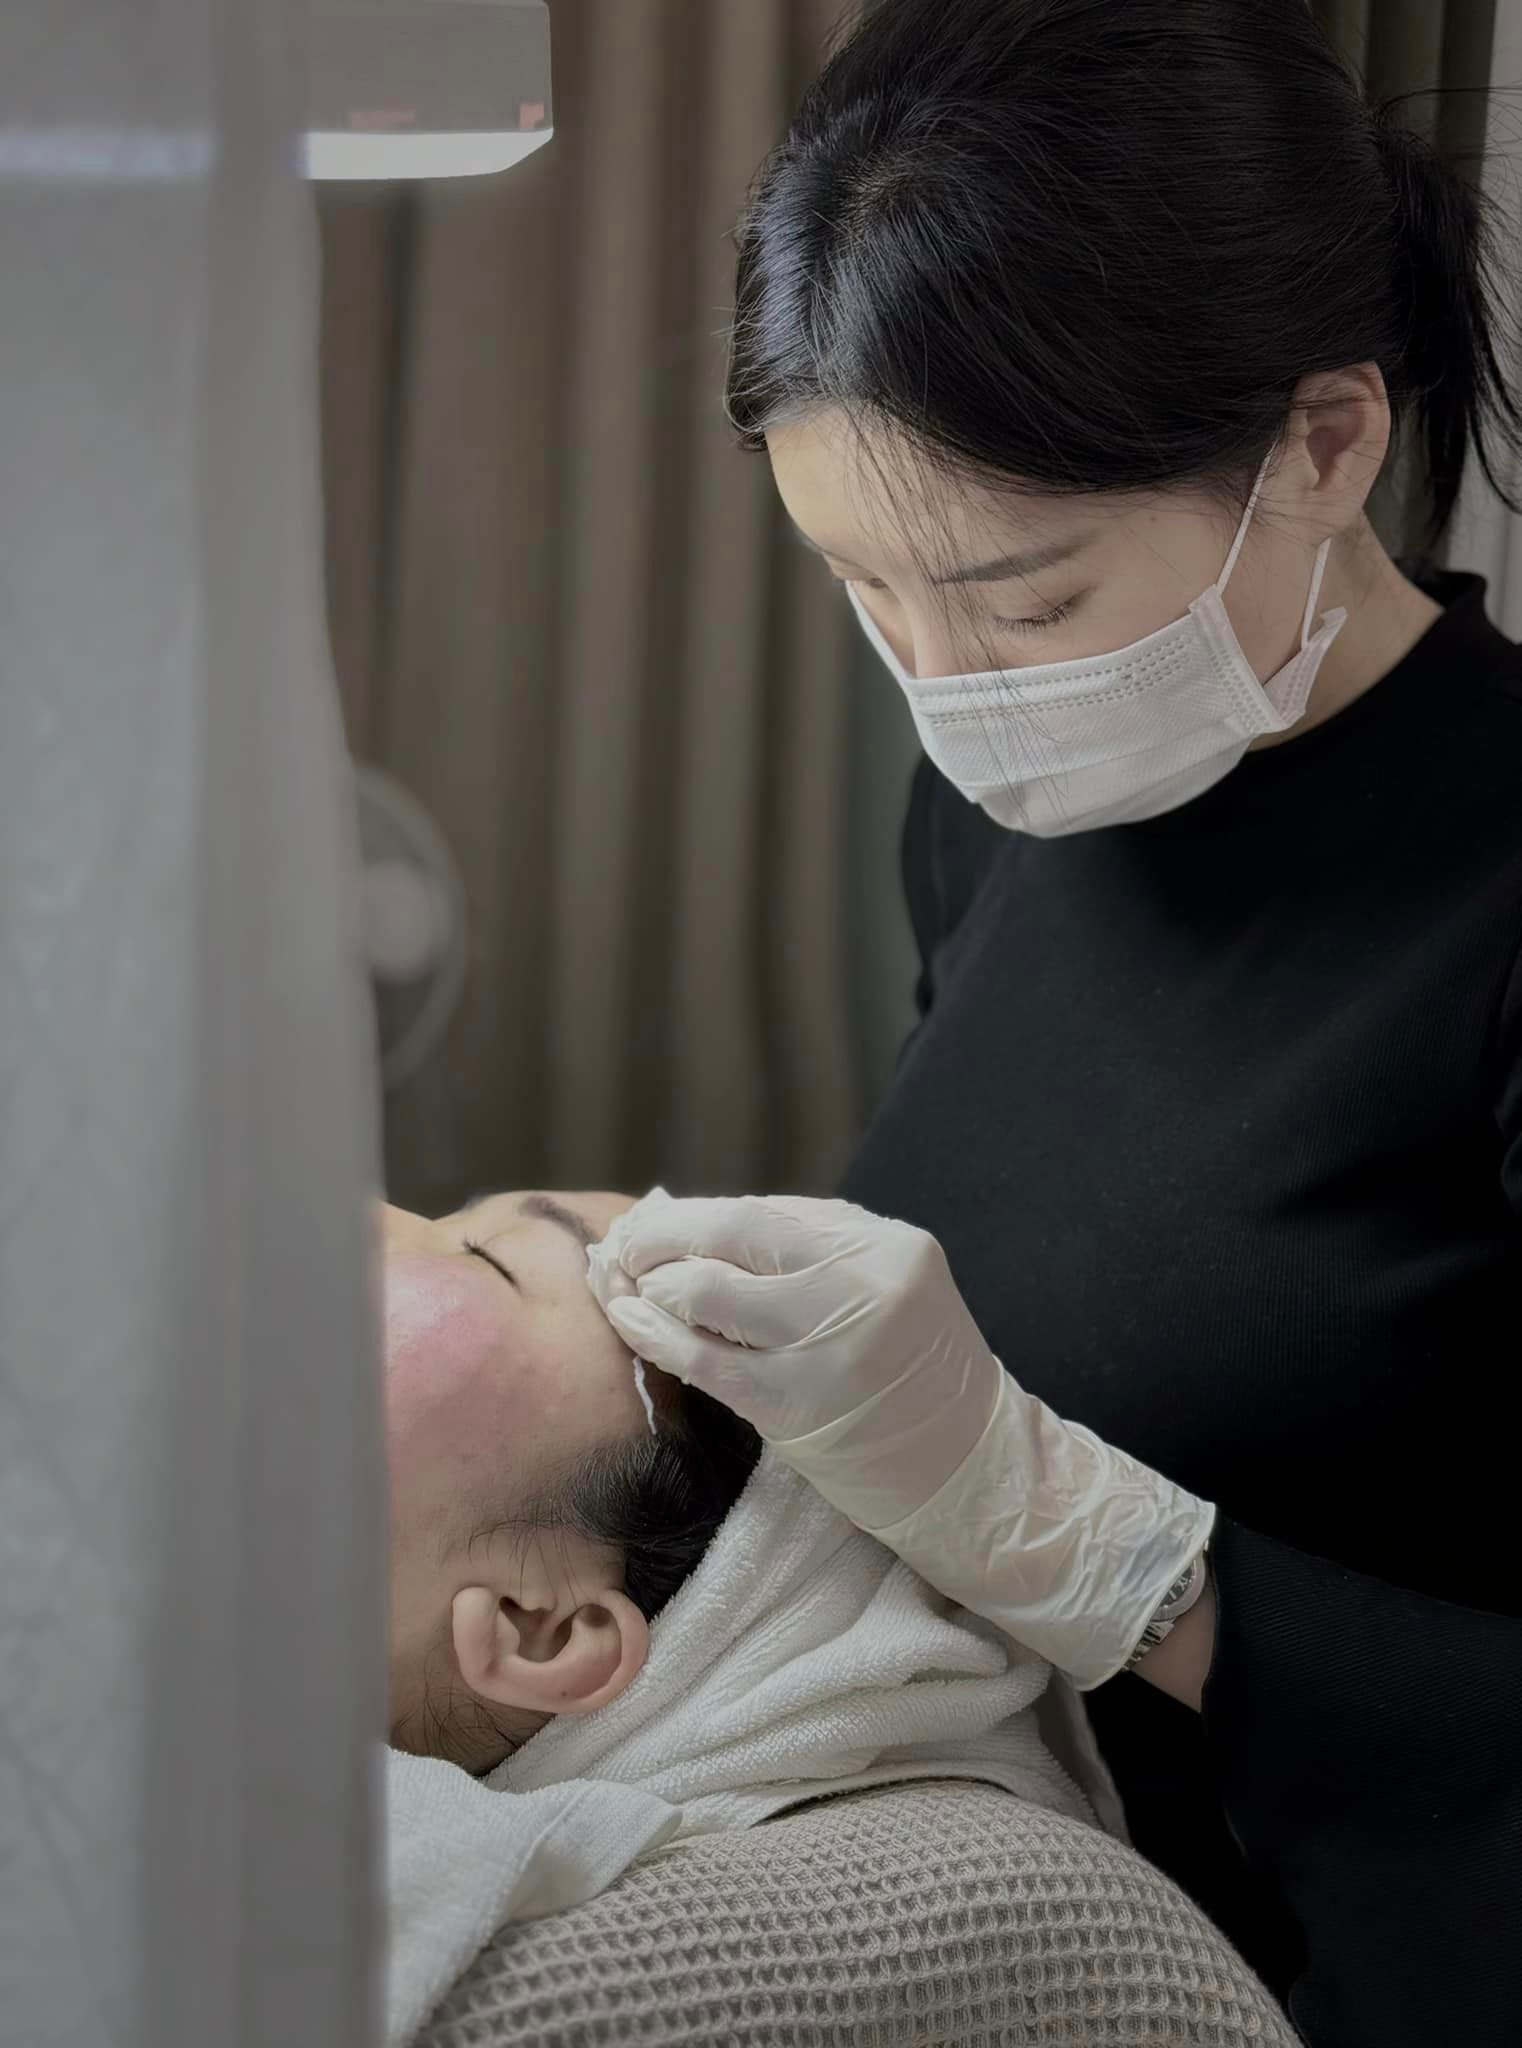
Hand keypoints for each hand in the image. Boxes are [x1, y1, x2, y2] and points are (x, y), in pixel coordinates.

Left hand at [588, 1191, 1214, 1690]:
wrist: (975, 1475)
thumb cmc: (914, 1379)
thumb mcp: (883, 1291)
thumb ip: (803, 1253)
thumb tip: (682, 1217)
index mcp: (888, 1246)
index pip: (764, 1213)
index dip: (692, 1215)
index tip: (647, 1220)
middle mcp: (863, 1285)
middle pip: (733, 1236)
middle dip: (659, 1238)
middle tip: (619, 1246)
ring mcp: (831, 1349)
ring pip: (708, 1295)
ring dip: (647, 1286)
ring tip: (618, 1284)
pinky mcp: (799, 1409)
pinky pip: (704, 1362)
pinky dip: (654, 1336)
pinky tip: (628, 1323)